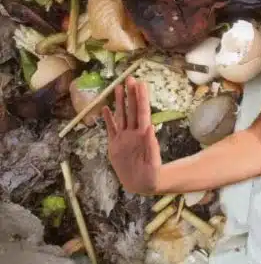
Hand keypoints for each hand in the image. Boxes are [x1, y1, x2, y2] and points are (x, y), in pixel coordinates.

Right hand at [102, 77, 160, 194]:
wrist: (142, 184)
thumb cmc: (152, 174)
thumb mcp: (153, 162)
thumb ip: (151, 145)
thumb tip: (150, 128)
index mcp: (143, 135)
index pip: (142, 112)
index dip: (141, 98)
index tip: (141, 83)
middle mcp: (133, 133)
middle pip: (132, 110)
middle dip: (131, 94)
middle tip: (130, 78)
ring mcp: (124, 138)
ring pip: (121, 116)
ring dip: (120, 102)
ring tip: (117, 88)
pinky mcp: (115, 146)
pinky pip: (111, 129)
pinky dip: (108, 119)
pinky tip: (105, 109)